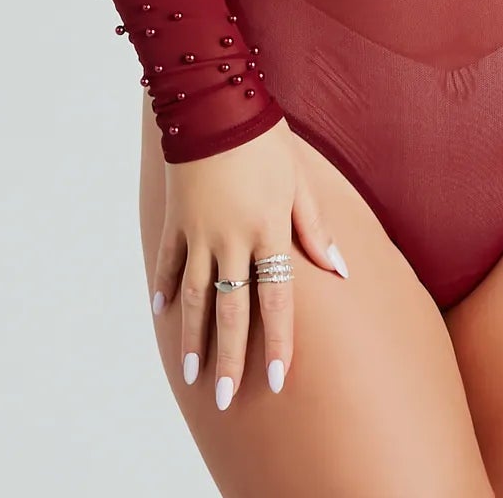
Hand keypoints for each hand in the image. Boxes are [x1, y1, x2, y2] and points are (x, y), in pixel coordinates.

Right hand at [150, 119, 348, 408]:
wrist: (214, 103)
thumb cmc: (265, 140)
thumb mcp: (299, 182)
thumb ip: (315, 230)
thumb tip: (340, 270)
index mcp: (268, 231)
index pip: (276, 300)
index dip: (279, 343)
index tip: (278, 382)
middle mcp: (232, 239)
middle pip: (232, 310)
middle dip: (232, 359)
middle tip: (227, 400)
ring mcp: (199, 232)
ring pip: (194, 296)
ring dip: (193, 338)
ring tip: (193, 376)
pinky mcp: (175, 219)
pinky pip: (167, 262)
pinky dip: (163, 288)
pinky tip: (161, 315)